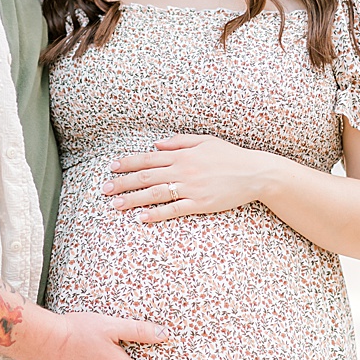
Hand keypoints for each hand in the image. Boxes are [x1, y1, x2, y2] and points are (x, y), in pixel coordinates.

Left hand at [105, 134, 272, 221]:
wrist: (255, 172)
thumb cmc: (231, 156)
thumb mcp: (206, 141)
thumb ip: (180, 141)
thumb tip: (156, 144)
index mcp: (183, 155)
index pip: (149, 158)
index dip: (128, 162)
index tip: (111, 168)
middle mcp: (184, 170)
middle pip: (147, 176)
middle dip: (123, 183)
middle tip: (104, 190)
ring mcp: (191, 188)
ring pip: (155, 193)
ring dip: (133, 199)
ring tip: (114, 205)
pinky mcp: (200, 204)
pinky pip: (174, 210)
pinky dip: (156, 214)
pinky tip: (141, 218)